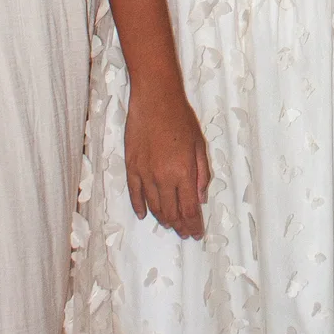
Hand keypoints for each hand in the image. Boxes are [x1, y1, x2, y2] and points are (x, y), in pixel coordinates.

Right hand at [124, 78, 210, 238]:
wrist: (155, 100)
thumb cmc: (181, 119)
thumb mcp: (200, 145)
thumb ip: (201, 174)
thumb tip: (200, 199)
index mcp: (184, 173)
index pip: (189, 209)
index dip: (194, 225)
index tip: (197, 234)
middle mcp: (163, 178)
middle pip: (171, 212)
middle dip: (180, 226)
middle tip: (185, 233)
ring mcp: (145, 174)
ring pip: (154, 206)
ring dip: (163, 219)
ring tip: (170, 226)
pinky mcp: (131, 167)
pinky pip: (135, 194)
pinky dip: (140, 207)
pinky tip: (145, 215)